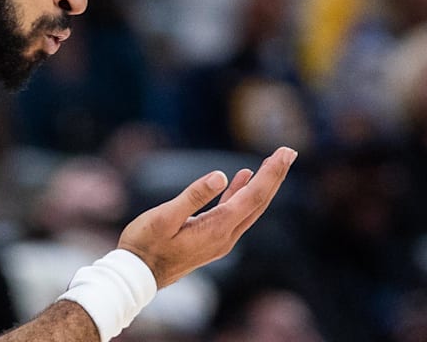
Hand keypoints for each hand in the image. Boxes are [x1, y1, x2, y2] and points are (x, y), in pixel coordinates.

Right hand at [117, 146, 296, 287]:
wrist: (137, 275)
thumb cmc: (145, 244)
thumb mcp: (165, 217)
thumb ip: (193, 196)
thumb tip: (220, 175)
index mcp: (216, 228)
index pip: (252, 197)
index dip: (270, 173)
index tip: (284, 152)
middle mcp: (225, 237)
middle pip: (258, 202)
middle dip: (274, 176)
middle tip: (288, 152)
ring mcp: (220, 240)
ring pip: (249, 208)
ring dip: (262, 184)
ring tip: (273, 162)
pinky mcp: (211, 239)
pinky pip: (235, 213)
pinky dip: (242, 194)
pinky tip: (241, 180)